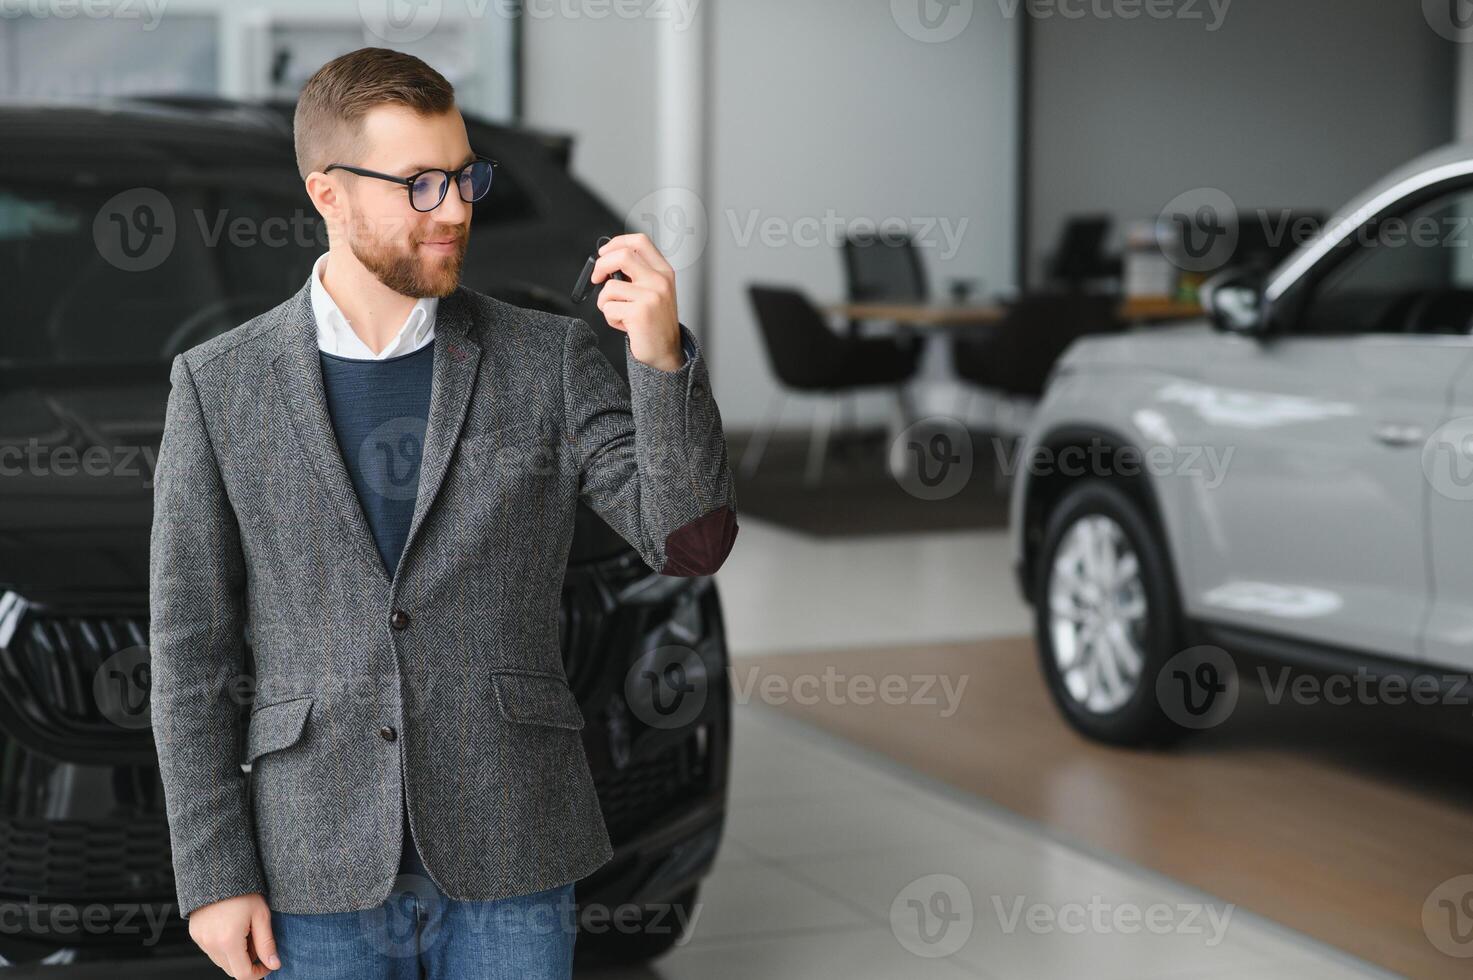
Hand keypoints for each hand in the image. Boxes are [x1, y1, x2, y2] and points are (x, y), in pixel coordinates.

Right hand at [188, 893, 279, 978]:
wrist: (217, 872)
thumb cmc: (242, 891)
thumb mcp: (261, 915)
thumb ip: (267, 944)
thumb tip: (274, 965)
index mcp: (228, 941)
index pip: (243, 974)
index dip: (259, 973)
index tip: (268, 963)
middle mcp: (211, 944)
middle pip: (232, 970)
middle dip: (248, 963)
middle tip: (258, 941)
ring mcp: (201, 940)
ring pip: (222, 961)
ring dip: (236, 955)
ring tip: (246, 931)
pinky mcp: (196, 934)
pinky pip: (212, 951)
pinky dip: (224, 947)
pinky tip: (233, 928)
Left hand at [592, 232, 683, 371]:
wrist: (666, 352)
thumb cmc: (655, 323)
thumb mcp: (653, 291)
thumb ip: (637, 274)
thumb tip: (607, 261)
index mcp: (663, 272)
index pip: (640, 242)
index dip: (617, 243)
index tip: (604, 253)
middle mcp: (660, 281)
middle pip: (622, 255)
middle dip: (601, 265)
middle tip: (597, 278)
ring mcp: (651, 296)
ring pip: (610, 287)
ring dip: (606, 302)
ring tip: (620, 313)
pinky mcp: (639, 313)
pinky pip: (608, 307)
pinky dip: (610, 318)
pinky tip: (624, 325)